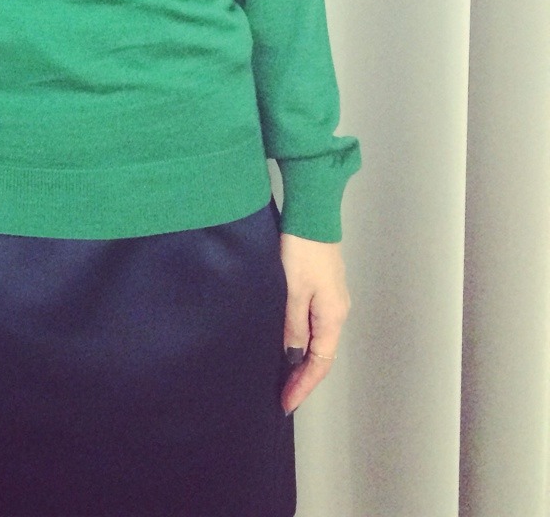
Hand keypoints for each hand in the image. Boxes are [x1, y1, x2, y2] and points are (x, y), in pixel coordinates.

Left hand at [278, 232, 349, 413]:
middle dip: (302, 377)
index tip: (286, 403)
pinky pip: (313, 324)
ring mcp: (331, 299)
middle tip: (281, 395)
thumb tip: (292, 354)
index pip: (320, 362)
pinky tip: (287, 342)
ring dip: (301, 360)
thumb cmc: (301, 251)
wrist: (311, 215)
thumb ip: (292, 323)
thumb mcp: (292, 289)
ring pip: (317, 339)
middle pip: (321, 354)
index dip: (303, 385)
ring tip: (281, 377)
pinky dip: (301, 340)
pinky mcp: (321, 288)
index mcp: (332, 316)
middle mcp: (336, 312)